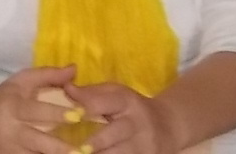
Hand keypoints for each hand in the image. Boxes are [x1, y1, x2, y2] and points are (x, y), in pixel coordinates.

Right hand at [0, 65, 81, 153]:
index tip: (78, 116)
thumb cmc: (5, 96)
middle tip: (83, 151)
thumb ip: (48, 75)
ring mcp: (9, 149)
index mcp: (12, 106)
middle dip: (60, 148)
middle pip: (37, 140)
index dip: (57, 114)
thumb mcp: (22, 81)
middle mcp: (10, 129)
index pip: (36, 110)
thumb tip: (74, 68)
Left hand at [66, 82, 182, 153]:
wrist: (168, 126)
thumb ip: (90, 92)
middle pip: (114, 133)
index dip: (86, 109)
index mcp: (126, 102)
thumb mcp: (114, 93)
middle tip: (77, 149)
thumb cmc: (131, 107)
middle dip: (95, 143)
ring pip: (123, 153)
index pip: (104, 103)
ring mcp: (145, 145)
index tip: (71, 116)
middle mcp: (137, 124)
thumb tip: (67, 88)